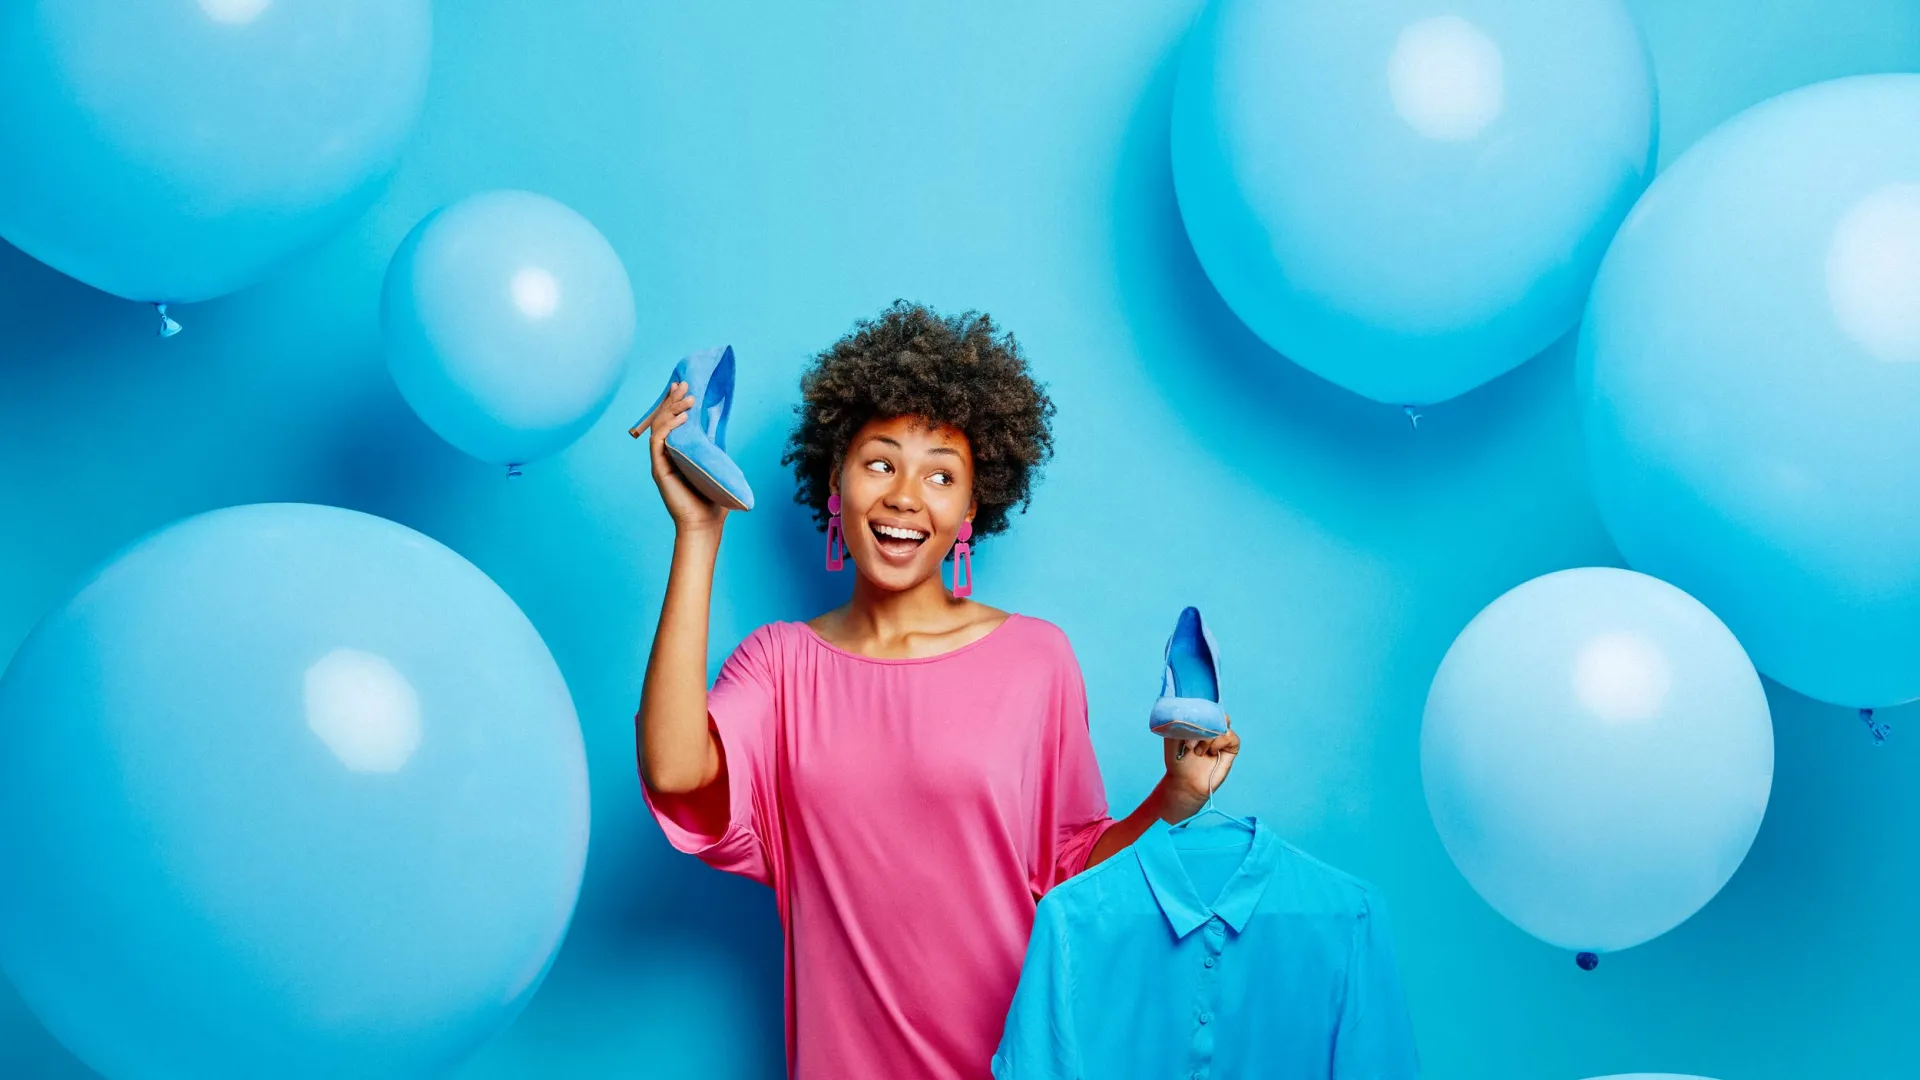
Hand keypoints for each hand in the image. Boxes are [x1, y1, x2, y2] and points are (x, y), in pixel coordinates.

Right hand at [631, 381, 728, 534]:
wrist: (705, 524)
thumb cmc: (712, 498)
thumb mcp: (714, 464)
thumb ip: (710, 445)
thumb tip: (715, 423)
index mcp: (677, 452)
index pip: (672, 422)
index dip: (675, 404)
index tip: (683, 387)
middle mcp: (667, 454)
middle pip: (663, 420)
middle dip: (672, 401)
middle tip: (683, 385)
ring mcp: (662, 461)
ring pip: (659, 427)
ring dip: (672, 410)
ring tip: (686, 398)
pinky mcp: (660, 469)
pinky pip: (659, 442)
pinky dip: (668, 428)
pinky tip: (683, 418)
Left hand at [1162, 713, 1239, 815]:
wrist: (1183, 782)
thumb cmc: (1177, 759)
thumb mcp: (1172, 736)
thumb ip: (1179, 720)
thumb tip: (1186, 707)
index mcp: (1199, 721)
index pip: (1207, 705)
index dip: (1202, 705)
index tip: (1192, 711)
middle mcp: (1212, 727)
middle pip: (1217, 710)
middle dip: (1203, 720)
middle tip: (1190, 737)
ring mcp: (1222, 737)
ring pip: (1223, 723)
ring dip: (1207, 735)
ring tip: (1195, 750)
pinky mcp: (1230, 749)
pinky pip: (1231, 737)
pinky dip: (1219, 741)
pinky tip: (1210, 751)